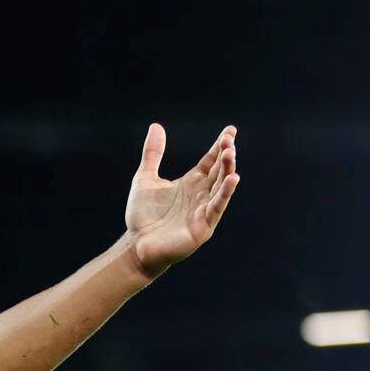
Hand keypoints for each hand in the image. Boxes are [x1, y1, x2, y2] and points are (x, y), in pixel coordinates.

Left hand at [124, 123, 239, 277]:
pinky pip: (217, 207)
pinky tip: (233, 179)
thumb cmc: (143, 216)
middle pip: (219, 171)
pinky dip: (225, 194)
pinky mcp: (203, 226)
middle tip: (229, 140)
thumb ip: (153, 154)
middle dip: (226, 156)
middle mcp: (201, 194)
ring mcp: (204, 210)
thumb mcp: (145, 179)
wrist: (136, 245)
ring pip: (221, 187)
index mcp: (191, 183)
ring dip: (228, 170)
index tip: (230, 130)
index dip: (220, 146)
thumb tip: (156, 126)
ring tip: (231, 153)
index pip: (211, 161)